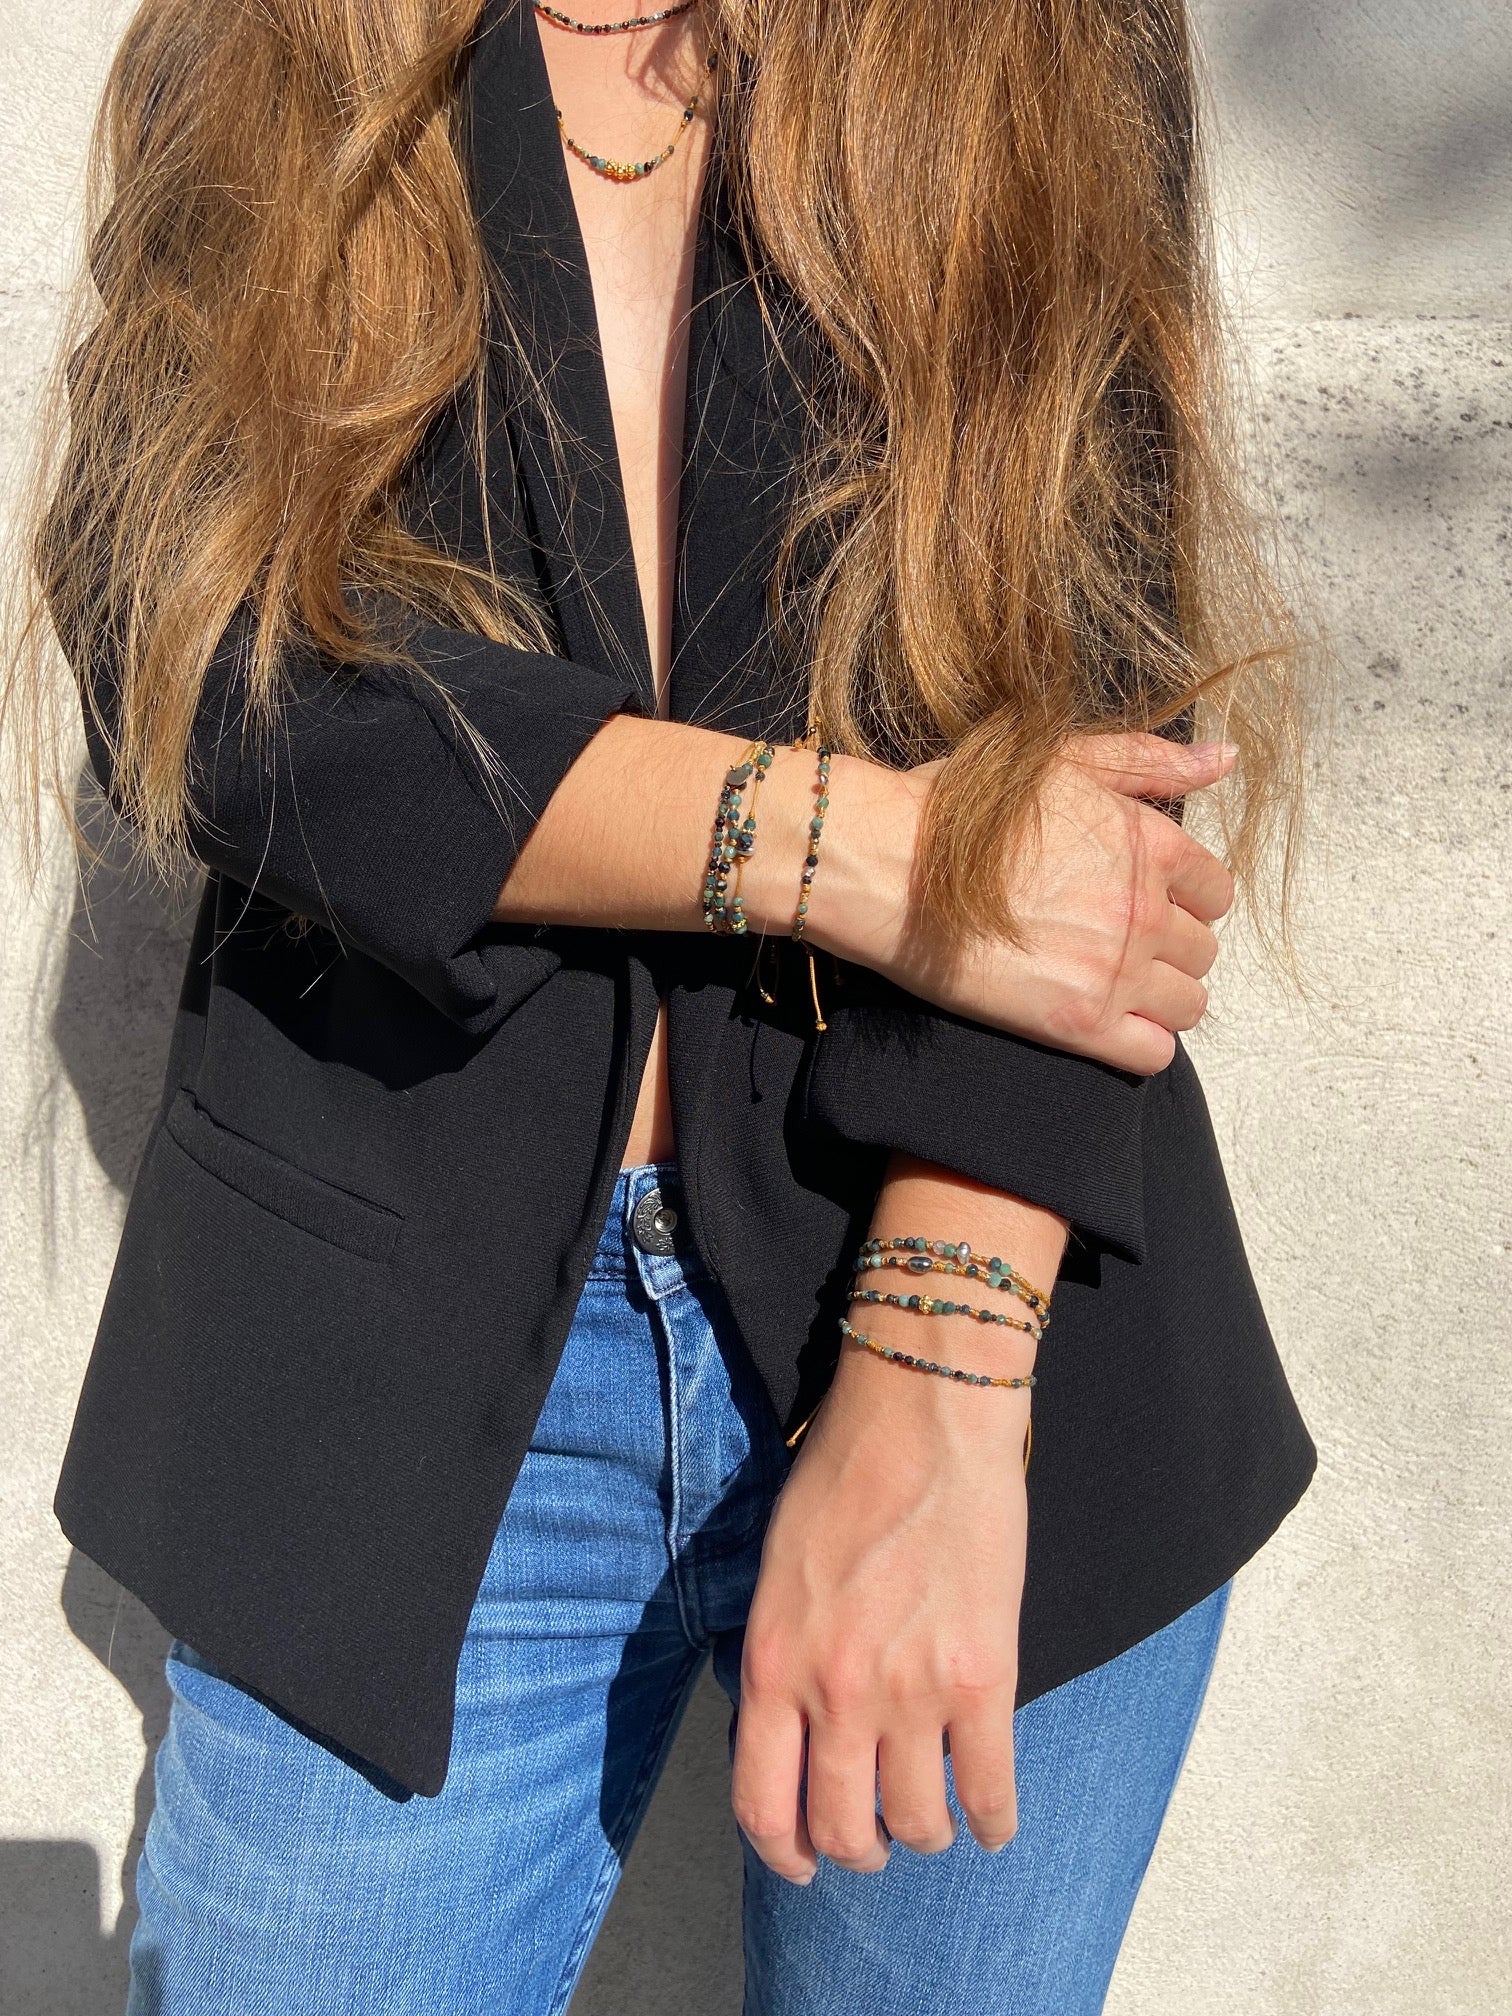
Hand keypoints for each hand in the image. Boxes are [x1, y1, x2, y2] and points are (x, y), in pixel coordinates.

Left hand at [732, 1340, 1029, 1880]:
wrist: (923, 1413)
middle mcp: (836, 1692)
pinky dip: (993, 1821)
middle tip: (873, 1844)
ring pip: (918, 1822)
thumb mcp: (778, 1569)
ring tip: (932, 1824)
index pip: (763, 1803)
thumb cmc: (844, 1470)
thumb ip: (781, 1653)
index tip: (802, 1860)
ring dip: (925, 1835)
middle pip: (844, 1829)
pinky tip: (994, 1824)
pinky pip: (991, 1787)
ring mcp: (913, 1691)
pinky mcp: (984, 1677)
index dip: (783, 1852)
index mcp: (775, 1663)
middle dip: (858, 1852)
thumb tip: (790, 1726)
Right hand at [805, 732, 1236, 1074]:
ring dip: (1157, 998)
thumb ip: (1148, 762)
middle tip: (1112, 944)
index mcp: (1150, 845)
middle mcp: (1147, 910)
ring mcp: (1116, 972)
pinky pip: (1154, 1053)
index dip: (1180, 898)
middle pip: (1202, 951)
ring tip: (1106, 985)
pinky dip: (1138, 1043)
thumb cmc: (961, 809)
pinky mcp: (1079, 1026)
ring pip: (1188, 1004)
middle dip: (1166, 948)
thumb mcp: (1060, 762)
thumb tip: (1225, 760)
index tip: (1140, 902)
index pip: (1214, 891)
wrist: (890, 866)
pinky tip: (1100, 1023)